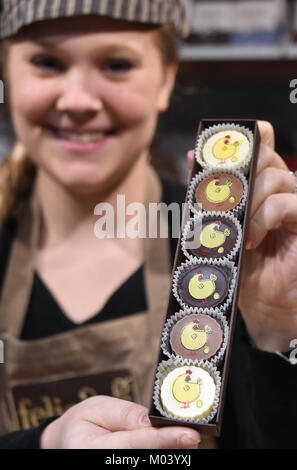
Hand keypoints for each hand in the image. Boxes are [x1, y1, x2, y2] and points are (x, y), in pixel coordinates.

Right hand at [40, 396, 200, 448]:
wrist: (71, 442)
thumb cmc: (86, 422)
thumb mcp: (99, 408)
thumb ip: (126, 415)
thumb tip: (151, 421)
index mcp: (93, 449)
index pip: (136, 444)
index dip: (165, 439)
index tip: (191, 434)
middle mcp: (105, 464)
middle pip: (151, 457)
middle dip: (173, 446)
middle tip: (191, 432)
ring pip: (156, 461)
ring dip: (171, 450)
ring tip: (179, 435)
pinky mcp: (126, 468)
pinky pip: (152, 461)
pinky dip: (164, 451)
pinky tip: (170, 443)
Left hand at [187, 121, 296, 351]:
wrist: (260, 301)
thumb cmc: (238, 262)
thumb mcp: (218, 223)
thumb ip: (208, 190)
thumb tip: (194, 155)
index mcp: (259, 182)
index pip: (262, 142)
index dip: (248, 137)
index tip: (224, 150)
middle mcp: (280, 187)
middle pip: (265, 154)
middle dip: (240, 176)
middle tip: (225, 204)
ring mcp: (294, 202)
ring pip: (273, 176)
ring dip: (248, 203)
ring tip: (239, 232)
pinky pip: (283, 203)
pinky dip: (262, 218)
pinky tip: (251, 238)